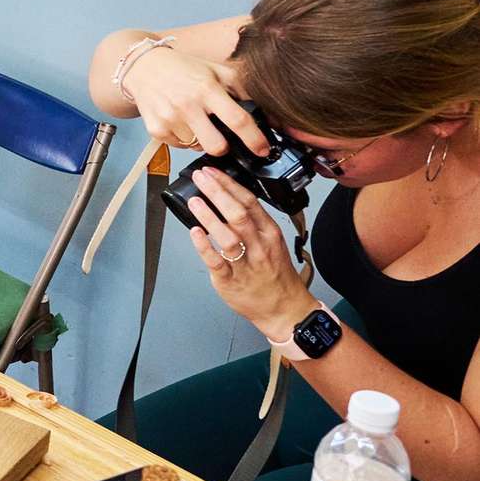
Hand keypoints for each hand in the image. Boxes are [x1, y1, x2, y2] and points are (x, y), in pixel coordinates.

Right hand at [122, 45, 266, 155]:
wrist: (143, 67)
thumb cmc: (184, 68)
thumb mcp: (217, 70)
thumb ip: (242, 89)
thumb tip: (269, 112)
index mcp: (207, 88)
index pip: (237, 120)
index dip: (254, 139)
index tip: (263, 149)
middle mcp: (187, 105)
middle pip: (217, 146)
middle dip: (225, 146)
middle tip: (223, 136)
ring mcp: (169, 119)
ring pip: (197, 147)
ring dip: (202, 140)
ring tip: (197, 122)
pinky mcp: (155, 130)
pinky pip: (180, 146)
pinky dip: (185, 139)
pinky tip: (181, 122)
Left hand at [184, 168, 315, 339]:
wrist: (285, 308)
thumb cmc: (275, 274)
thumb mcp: (272, 242)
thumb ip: (253, 222)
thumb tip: (228, 199)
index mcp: (269, 233)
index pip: (249, 201)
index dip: (229, 184)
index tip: (213, 172)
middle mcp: (258, 246)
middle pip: (238, 214)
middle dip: (218, 192)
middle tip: (200, 178)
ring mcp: (245, 263)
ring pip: (228, 236)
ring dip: (209, 216)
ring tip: (195, 200)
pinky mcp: (231, 280)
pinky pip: (217, 261)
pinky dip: (205, 246)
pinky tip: (194, 233)